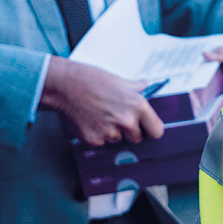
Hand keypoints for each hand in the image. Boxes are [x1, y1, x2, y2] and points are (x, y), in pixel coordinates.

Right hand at [40, 55, 164, 146]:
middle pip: (138, 139)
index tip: (147, 129)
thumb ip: (135, 88)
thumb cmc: (92, 80)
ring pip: (119, 141)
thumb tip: (144, 85)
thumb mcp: (120, 81)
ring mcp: (110, 133)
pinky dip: (98, 136)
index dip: (151, 129)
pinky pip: (102, 143)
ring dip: (113, 134)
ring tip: (102, 117)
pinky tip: (91, 121)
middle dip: (130, 132)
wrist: (66, 86)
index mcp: (138, 106)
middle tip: (118, 118)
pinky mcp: (94, 140)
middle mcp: (127, 122)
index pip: (157, 131)